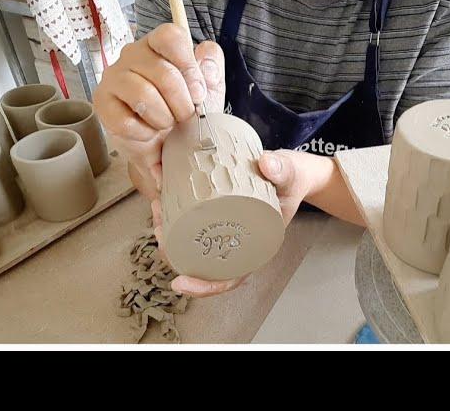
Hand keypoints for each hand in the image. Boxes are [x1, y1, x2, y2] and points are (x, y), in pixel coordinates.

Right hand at [93, 23, 225, 200]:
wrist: (165, 146)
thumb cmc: (183, 113)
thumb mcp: (209, 90)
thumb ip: (212, 69)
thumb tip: (206, 65)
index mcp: (158, 45)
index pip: (170, 36)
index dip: (189, 66)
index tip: (199, 92)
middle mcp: (132, 55)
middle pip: (162, 71)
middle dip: (182, 102)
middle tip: (186, 116)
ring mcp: (114, 78)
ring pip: (143, 94)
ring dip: (164, 118)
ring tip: (167, 124)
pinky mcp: (102, 103)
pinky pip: (125, 120)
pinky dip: (144, 133)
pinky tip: (148, 132)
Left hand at [155, 149, 317, 297]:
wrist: (293, 171)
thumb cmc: (293, 180)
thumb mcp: (291, 174)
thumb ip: (282, 169)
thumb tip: (266, 164)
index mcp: (257, 247)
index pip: (231, 277)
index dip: (204, 286)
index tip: (180, 282)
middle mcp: (239, 244)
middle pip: (204, 264)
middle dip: (176, 254)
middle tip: (158, 234)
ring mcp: (227, 230)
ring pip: (195, 245)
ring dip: (171, 236)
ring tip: (156, 217)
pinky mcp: (218, 215)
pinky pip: (195, 226)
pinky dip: (176, 220)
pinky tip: (164, 206)